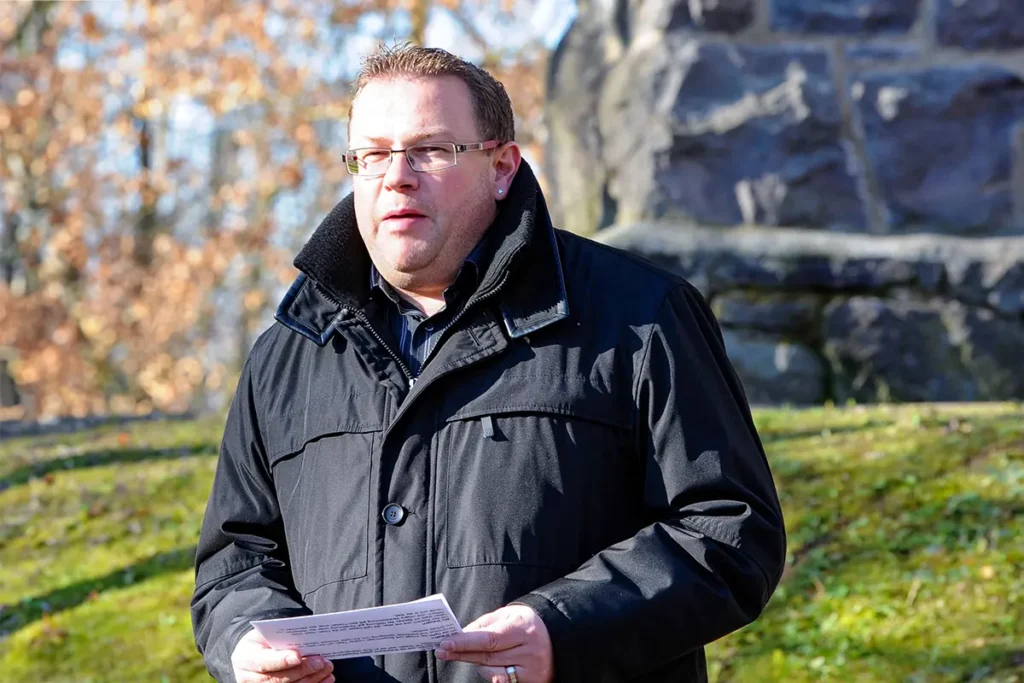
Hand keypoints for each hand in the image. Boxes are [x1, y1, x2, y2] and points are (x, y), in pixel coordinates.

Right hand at [231, 628, 334, 682]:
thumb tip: (306, 636)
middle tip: (320, 661)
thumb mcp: (267, 633)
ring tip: (327, 668)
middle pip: (277, 679)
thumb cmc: (264, 640)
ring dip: (311, 679)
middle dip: (301, 670)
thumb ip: (283, 636)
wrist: (254, 653)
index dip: (281, 660)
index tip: (298, 656)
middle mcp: (249, 678)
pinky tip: (326, 679)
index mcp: (245, 657)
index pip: (262, 662)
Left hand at [435, 604, 553, 682]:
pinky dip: (488, 672)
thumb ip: (485, 624)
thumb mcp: (508, 615)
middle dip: (461, 653)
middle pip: (487, 656)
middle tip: (442, 650)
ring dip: (475, 663)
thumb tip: (460, 634)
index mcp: (523, 627)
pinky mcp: (531, 682)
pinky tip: (485, 664)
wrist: (557, 639)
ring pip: (491, 671)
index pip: (489, 638)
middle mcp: (529, 650)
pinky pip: (500, 680)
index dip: (466, 642)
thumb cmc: (526, 625)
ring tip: (468, 653)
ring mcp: (531, 669)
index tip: (446, 642)